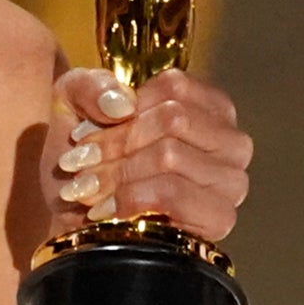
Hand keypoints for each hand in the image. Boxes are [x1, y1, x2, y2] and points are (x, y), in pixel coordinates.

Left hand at [47, 66, 252, 241]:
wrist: (76, 216)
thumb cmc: (85, 156)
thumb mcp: (72, 103)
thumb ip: (89, 86)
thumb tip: (122, 102)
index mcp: (205, 105)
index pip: (175, 87)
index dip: (124, 107)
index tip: (85, 131)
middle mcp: (229, 140)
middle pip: (174, 119)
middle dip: (115, 143)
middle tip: (78, 163)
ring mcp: (231, 181)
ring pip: (171, 156)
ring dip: (115, 173)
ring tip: (85, 186)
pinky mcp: (219, 218)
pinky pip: (173, 195)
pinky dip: (129, 199)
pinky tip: (104, 209)